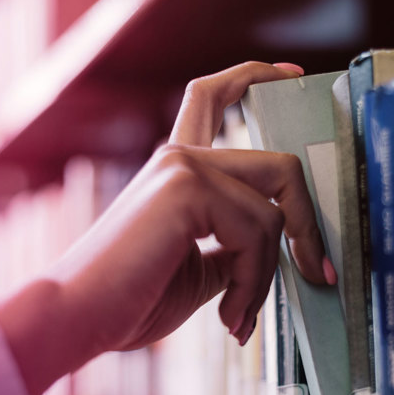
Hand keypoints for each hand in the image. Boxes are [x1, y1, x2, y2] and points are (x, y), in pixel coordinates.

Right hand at [0, 62, 329, 394]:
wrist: (78, 318)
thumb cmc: (129, 301)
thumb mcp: (200, 271)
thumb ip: (236, 249)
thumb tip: (283, 255)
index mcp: (176, 169)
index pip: (214, 96)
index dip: (257, 77)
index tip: (292, 76)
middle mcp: (180, 156)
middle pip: (279, 166)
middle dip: (308, 223)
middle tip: (316, 271)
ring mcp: (183, 166)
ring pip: (274, 211)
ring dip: (269, 275)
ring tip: (239, 316)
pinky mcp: (186, 187)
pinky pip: (258, 231)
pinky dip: (255, 282)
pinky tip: (228, 315)